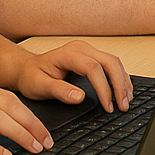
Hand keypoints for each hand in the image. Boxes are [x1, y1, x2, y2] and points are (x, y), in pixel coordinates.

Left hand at [17, 40, 133, 113]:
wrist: (27, 68)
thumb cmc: (32, 77)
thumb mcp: (39, 87)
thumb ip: (59, 91)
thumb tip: (79, 97)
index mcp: (69, 54)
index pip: (94, 68)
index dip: (104, 88)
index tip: (108, 106)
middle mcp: (81, 48)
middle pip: (109, 61)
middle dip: (119, 84)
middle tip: (123, 105)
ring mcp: (88, 50)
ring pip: (113, 61)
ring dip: (122, 80)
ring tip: (126, 100)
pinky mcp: (91, 56)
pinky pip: (111, 63)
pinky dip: (119, 77)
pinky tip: (123, 89)